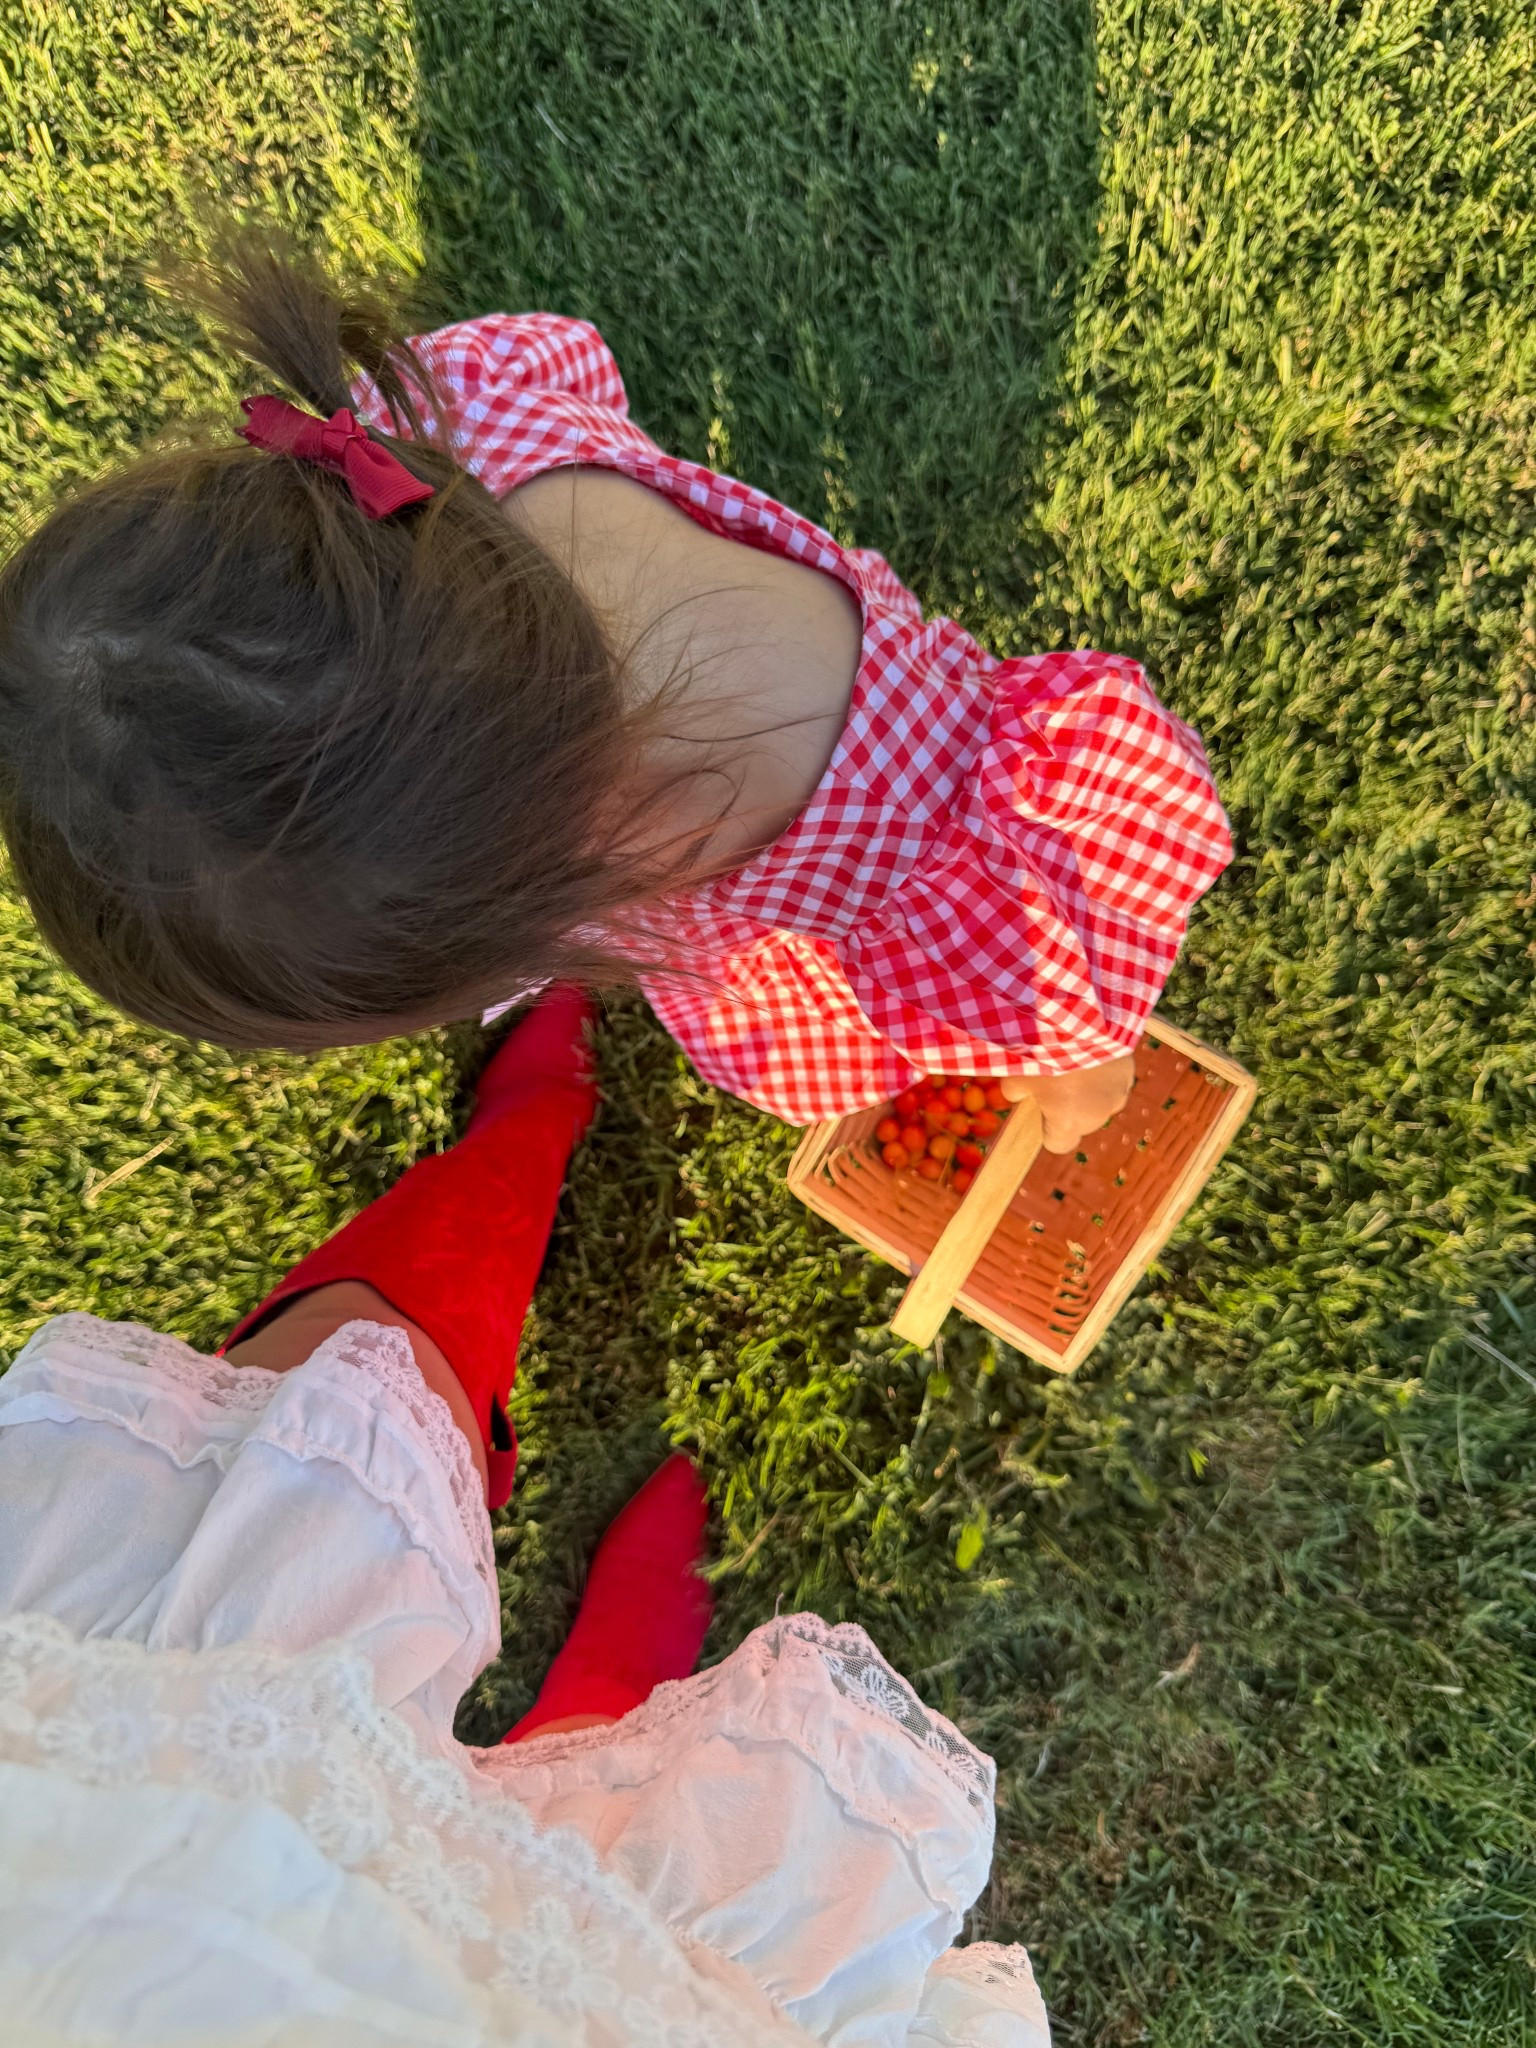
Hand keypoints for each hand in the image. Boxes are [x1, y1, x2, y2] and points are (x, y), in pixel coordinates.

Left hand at [999, 1055, 1135, 1154]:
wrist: (1081, 1019)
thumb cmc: (1042, 1054)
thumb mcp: (1016, 1074)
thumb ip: (1015, 1091)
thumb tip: (1017, 1096)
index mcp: (1069, 1124)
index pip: (1059, 1144)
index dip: (1049, 1130)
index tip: (1041, 1110)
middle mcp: (1098, 1116)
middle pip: (1083, 1120)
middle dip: (1071, 1105)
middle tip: (1057, 1077)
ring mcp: (1119, 1093)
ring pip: (1102, 1099)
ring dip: (1092, 1088)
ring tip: (1078, 1060)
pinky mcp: (1129, 1070)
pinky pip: (1115, 1078)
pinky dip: (1105, 1069)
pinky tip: (1093, 1050)